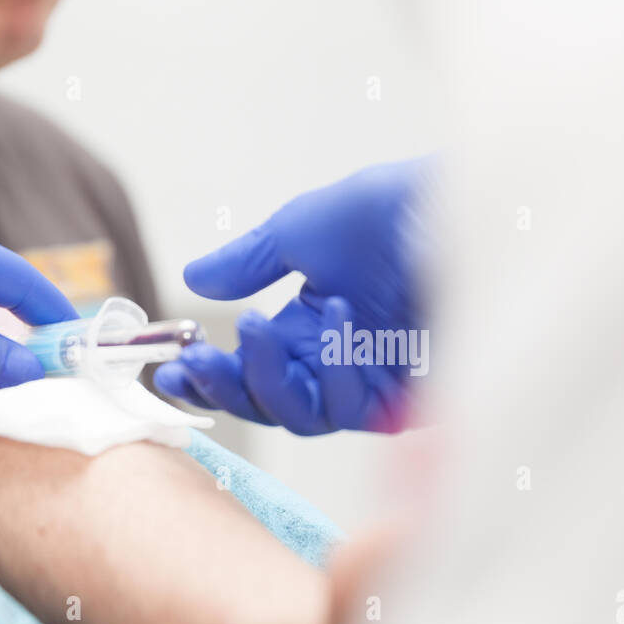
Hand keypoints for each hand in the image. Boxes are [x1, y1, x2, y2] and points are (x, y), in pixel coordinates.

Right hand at [154, 159, 431, 434]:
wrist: (453, 206)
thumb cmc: (389, 211)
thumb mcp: (301, 230)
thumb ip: (248, 264)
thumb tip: (193, 279)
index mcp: (312, 324)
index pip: (254, 369)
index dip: (210, 374)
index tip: (170, 366)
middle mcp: (340, 359)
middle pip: (270, 404)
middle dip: (225, 386)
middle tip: (194, 362)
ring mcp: (373, 381)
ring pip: (303, 417)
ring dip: (268, 378)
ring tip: (255, 326)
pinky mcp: (407, 396)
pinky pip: (351, 410)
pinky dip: (334, 369)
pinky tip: (335, 316)